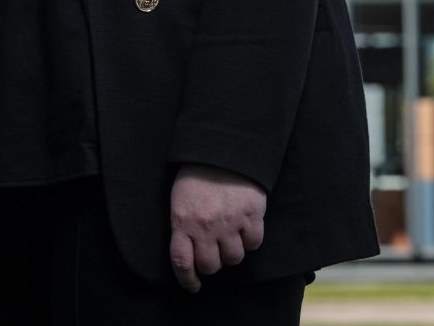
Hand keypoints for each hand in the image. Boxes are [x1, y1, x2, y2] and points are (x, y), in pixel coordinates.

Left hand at [168, 163, 265, 292]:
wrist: (223, 148)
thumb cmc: (197, 173)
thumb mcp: (180, 198)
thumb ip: (183, 224)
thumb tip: (189, 251)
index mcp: (182, 221)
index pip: (182, 262)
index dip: (187, 279)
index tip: (192, 285)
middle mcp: (205, 226)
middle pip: (210, 266)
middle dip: (212, 263)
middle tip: (213, 252)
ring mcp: (229, 222)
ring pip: (234, 258)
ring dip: (232, 252)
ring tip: (230, 236)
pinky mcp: (251, 216)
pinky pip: (254, 243)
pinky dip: (250, 239)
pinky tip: (245, 226)